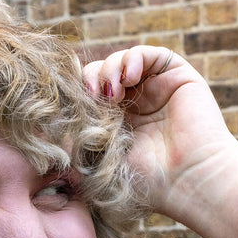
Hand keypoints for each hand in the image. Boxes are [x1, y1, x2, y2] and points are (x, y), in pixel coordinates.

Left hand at [83, 46, 234, 217]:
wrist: (187, 181)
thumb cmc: (148, 183)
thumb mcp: (101, 162)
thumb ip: (78, 141)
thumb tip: (49, 126)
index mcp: (120, 126)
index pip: (92, 96)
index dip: (81, 94)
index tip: (76, 106)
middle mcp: (139, 106)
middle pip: (103, 75)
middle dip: (92, 79)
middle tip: (92, 94)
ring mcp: (158, 90)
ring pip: (123, 62)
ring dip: (110, 68)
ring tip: (112, 89)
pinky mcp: (178, 77)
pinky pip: (149, 54)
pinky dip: (133, 58)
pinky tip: (128, 76)